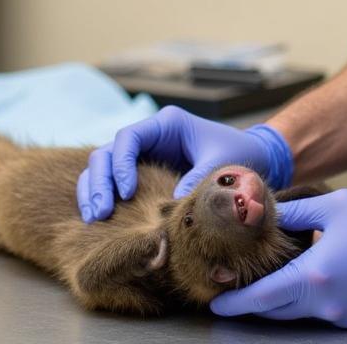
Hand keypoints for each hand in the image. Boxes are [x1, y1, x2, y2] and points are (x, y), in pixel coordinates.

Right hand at [76, 107, 291, 221]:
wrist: (252, 160)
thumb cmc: (239, 154)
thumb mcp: (222, 163)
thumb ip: (198, 179)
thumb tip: (172, 205)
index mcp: (167, 124)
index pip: (130, 137)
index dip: (121, 163)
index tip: (125, 192)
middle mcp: (150, 136)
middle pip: (109, 151)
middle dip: (100, 181)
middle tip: (100, 214)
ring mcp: (144, 154)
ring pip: (103, 166)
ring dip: (94, 190)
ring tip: (94, 220)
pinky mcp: (142, 174)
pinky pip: (113, 183)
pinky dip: (103, 198)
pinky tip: (100, 223)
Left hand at [210, 189, 346, 327]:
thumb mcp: (336, 205)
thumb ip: (297, 211)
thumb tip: (270, 212)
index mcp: (314, 276)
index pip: (262, 297)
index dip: (235, 302)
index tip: (216, 303)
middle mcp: (324, 304)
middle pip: (276, 311)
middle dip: (254, 304)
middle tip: (235, 291)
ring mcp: (342, 316)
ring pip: (299, 312)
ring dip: (281, 300)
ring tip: (269, 281)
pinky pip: (322, 311)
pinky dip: (308, 298)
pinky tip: (310, 277)